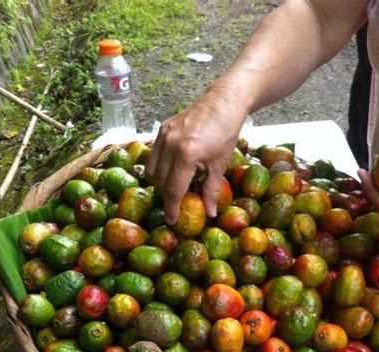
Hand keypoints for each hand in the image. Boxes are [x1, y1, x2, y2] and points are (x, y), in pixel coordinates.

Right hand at [146, 86, 248, 223]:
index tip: (171, 220)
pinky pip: (154, 155)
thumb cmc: (225, 133)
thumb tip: (209, 214)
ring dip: (160, 183)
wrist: (223, 103)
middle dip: (167, 196)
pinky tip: (170, 171)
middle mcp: (170, 145)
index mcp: (186, 155)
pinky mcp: (162, 129)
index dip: (172, 207)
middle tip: (176, 206)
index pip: (174, 189)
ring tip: (173, 189)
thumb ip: (211, 191)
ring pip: (153, 169)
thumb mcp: (219, 165)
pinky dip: (158, 166)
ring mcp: (164, 135)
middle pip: (161, 181)